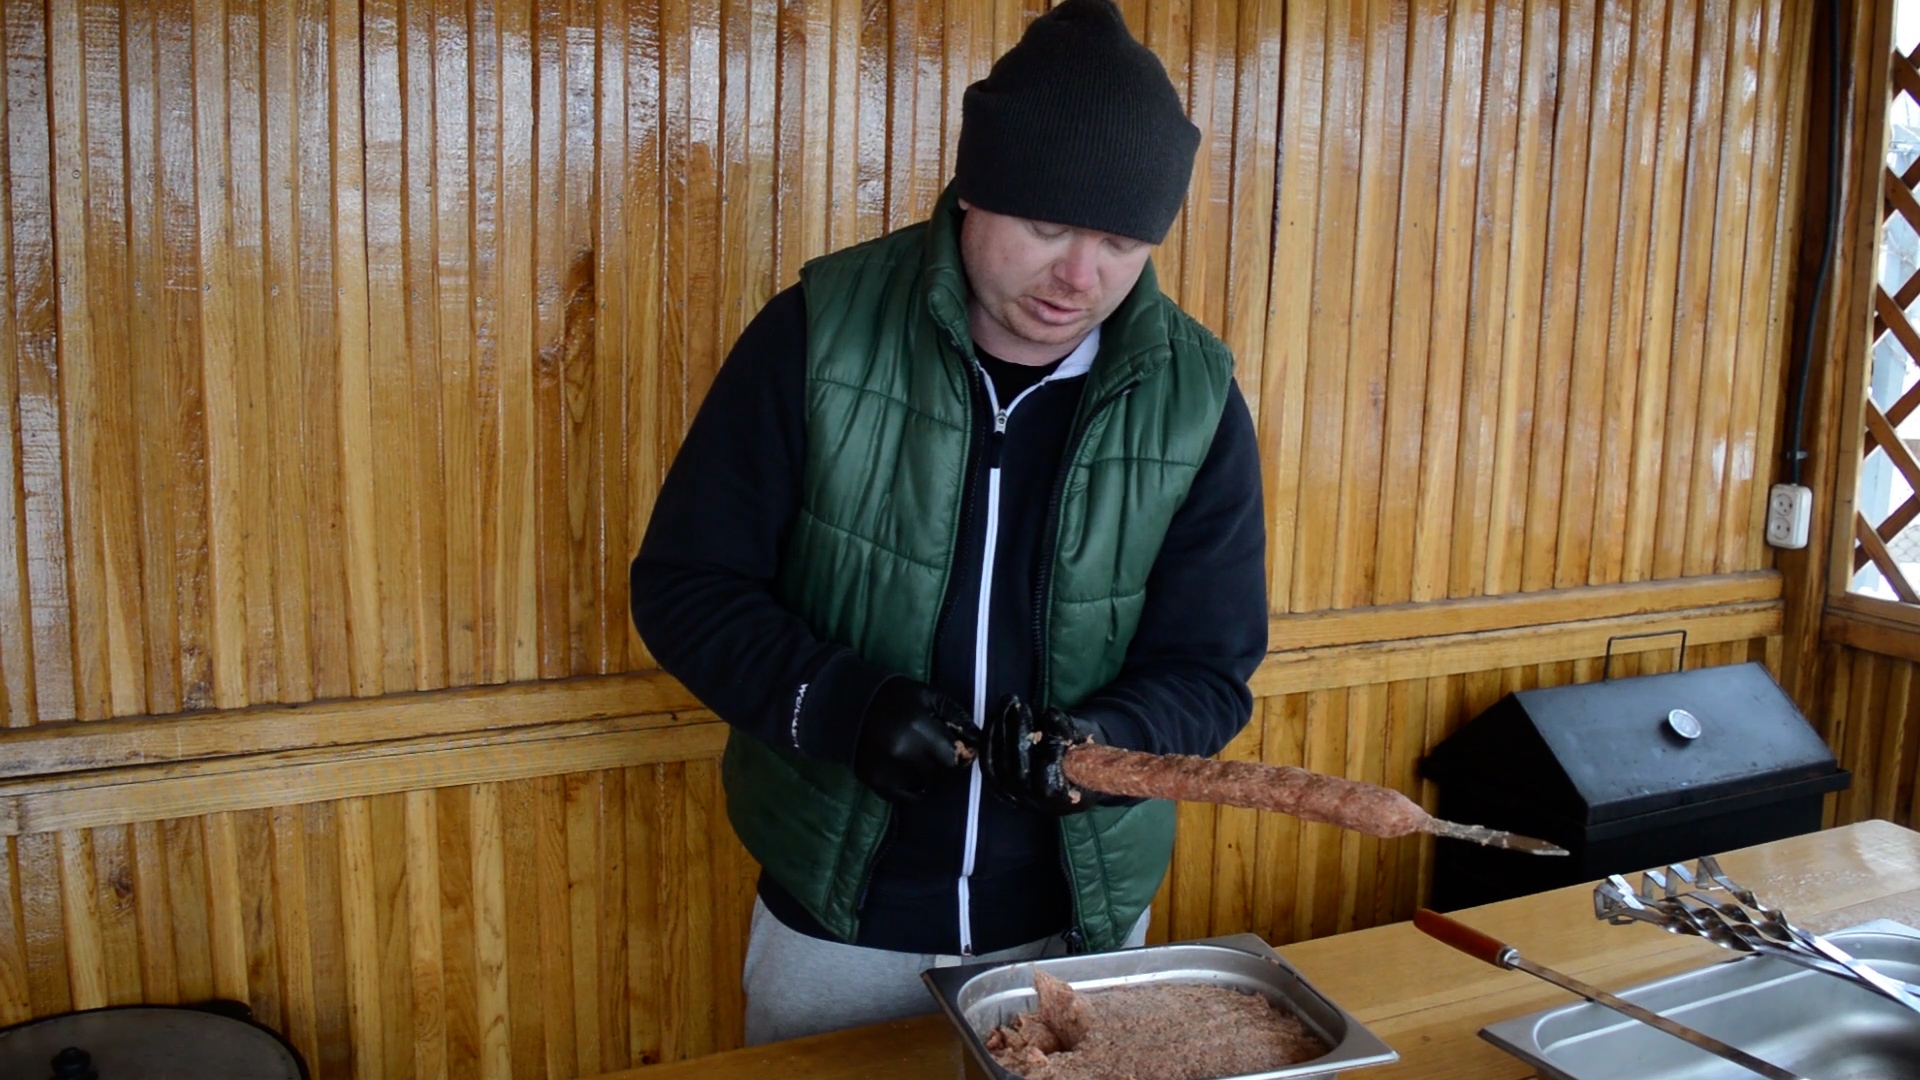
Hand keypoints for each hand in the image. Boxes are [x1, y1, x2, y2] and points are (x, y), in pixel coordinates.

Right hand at [853, 678, 978, 802]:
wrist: (850, 703)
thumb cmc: (896, 696)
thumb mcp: (929, 696)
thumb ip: (956, 717)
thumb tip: (977, 739)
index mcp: (919, 728)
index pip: (953, 758)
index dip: (960, 755)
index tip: (958, 750)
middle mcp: (903, 752)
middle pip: (940, 772)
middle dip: (942, 763)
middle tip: (936, 751)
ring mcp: (886, 769)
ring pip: (924, 784)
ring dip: (928, 775)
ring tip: (922, 759)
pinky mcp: (874, 780)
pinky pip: (903, 797)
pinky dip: (912, 791)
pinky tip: (913, 779)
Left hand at [982, 696, 1102, 814]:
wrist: (1074, 775)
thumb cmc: (1085, 757)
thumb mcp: (1087, 746)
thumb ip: (1069, 734)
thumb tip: (1051, 716)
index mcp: (1062, 801)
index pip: (1048, 784)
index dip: (1049, 753)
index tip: (1052, 720)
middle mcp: (1035, 804)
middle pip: (1018, 773)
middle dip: (1017, 734)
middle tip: (1020, 705)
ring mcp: (1013, 796)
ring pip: (998, 766)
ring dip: (1000, 730)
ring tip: (1008, 703)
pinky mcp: (999, 786)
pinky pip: (987, 762)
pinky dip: (989, 737)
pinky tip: (996, 715)